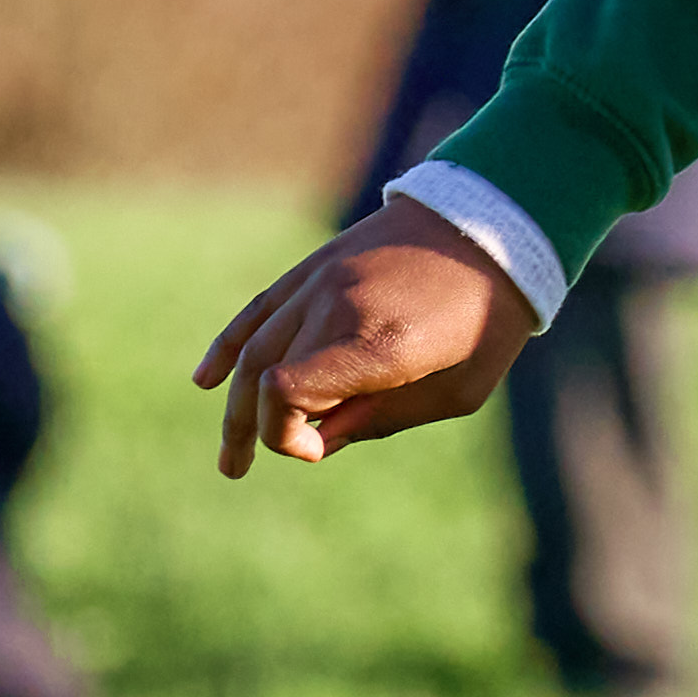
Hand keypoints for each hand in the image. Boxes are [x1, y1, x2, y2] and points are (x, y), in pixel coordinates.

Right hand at [201, 195, 538, 476]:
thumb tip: (318, 441)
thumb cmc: (487, 320)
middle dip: (251, 429)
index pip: (285, 393)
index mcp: (379, 345)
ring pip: (253, 348)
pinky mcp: (313, 269)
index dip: (283, 433)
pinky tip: (206, 381)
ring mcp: (318, 284)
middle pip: (262, 377)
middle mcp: (336, 310)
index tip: (316, 448)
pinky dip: (228, 347)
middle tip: (238, 470)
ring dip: (232, 402)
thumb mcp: (458, 389)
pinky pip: (257, 311)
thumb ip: (384, 419)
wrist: (491, 226)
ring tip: (229, 450)